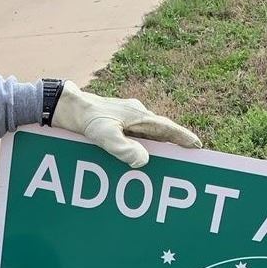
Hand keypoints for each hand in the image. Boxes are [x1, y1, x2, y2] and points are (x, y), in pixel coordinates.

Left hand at [52, 81, 200, 168]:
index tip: (197, 146)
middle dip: (175, 143)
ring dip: (160, 146)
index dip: (183, 138)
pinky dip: (144, 146)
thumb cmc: (87, 119)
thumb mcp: (105, 136)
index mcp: (139, 116)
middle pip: (161, 132)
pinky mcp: (119, 123)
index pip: (167, 129)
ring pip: (150, 135)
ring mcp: (128, 118)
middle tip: (189, 155)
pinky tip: (143, 156)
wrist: (68, 107)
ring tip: (169, 159)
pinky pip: (137, 136)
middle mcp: (137, 116)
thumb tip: (144, 160)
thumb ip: (124, 149)